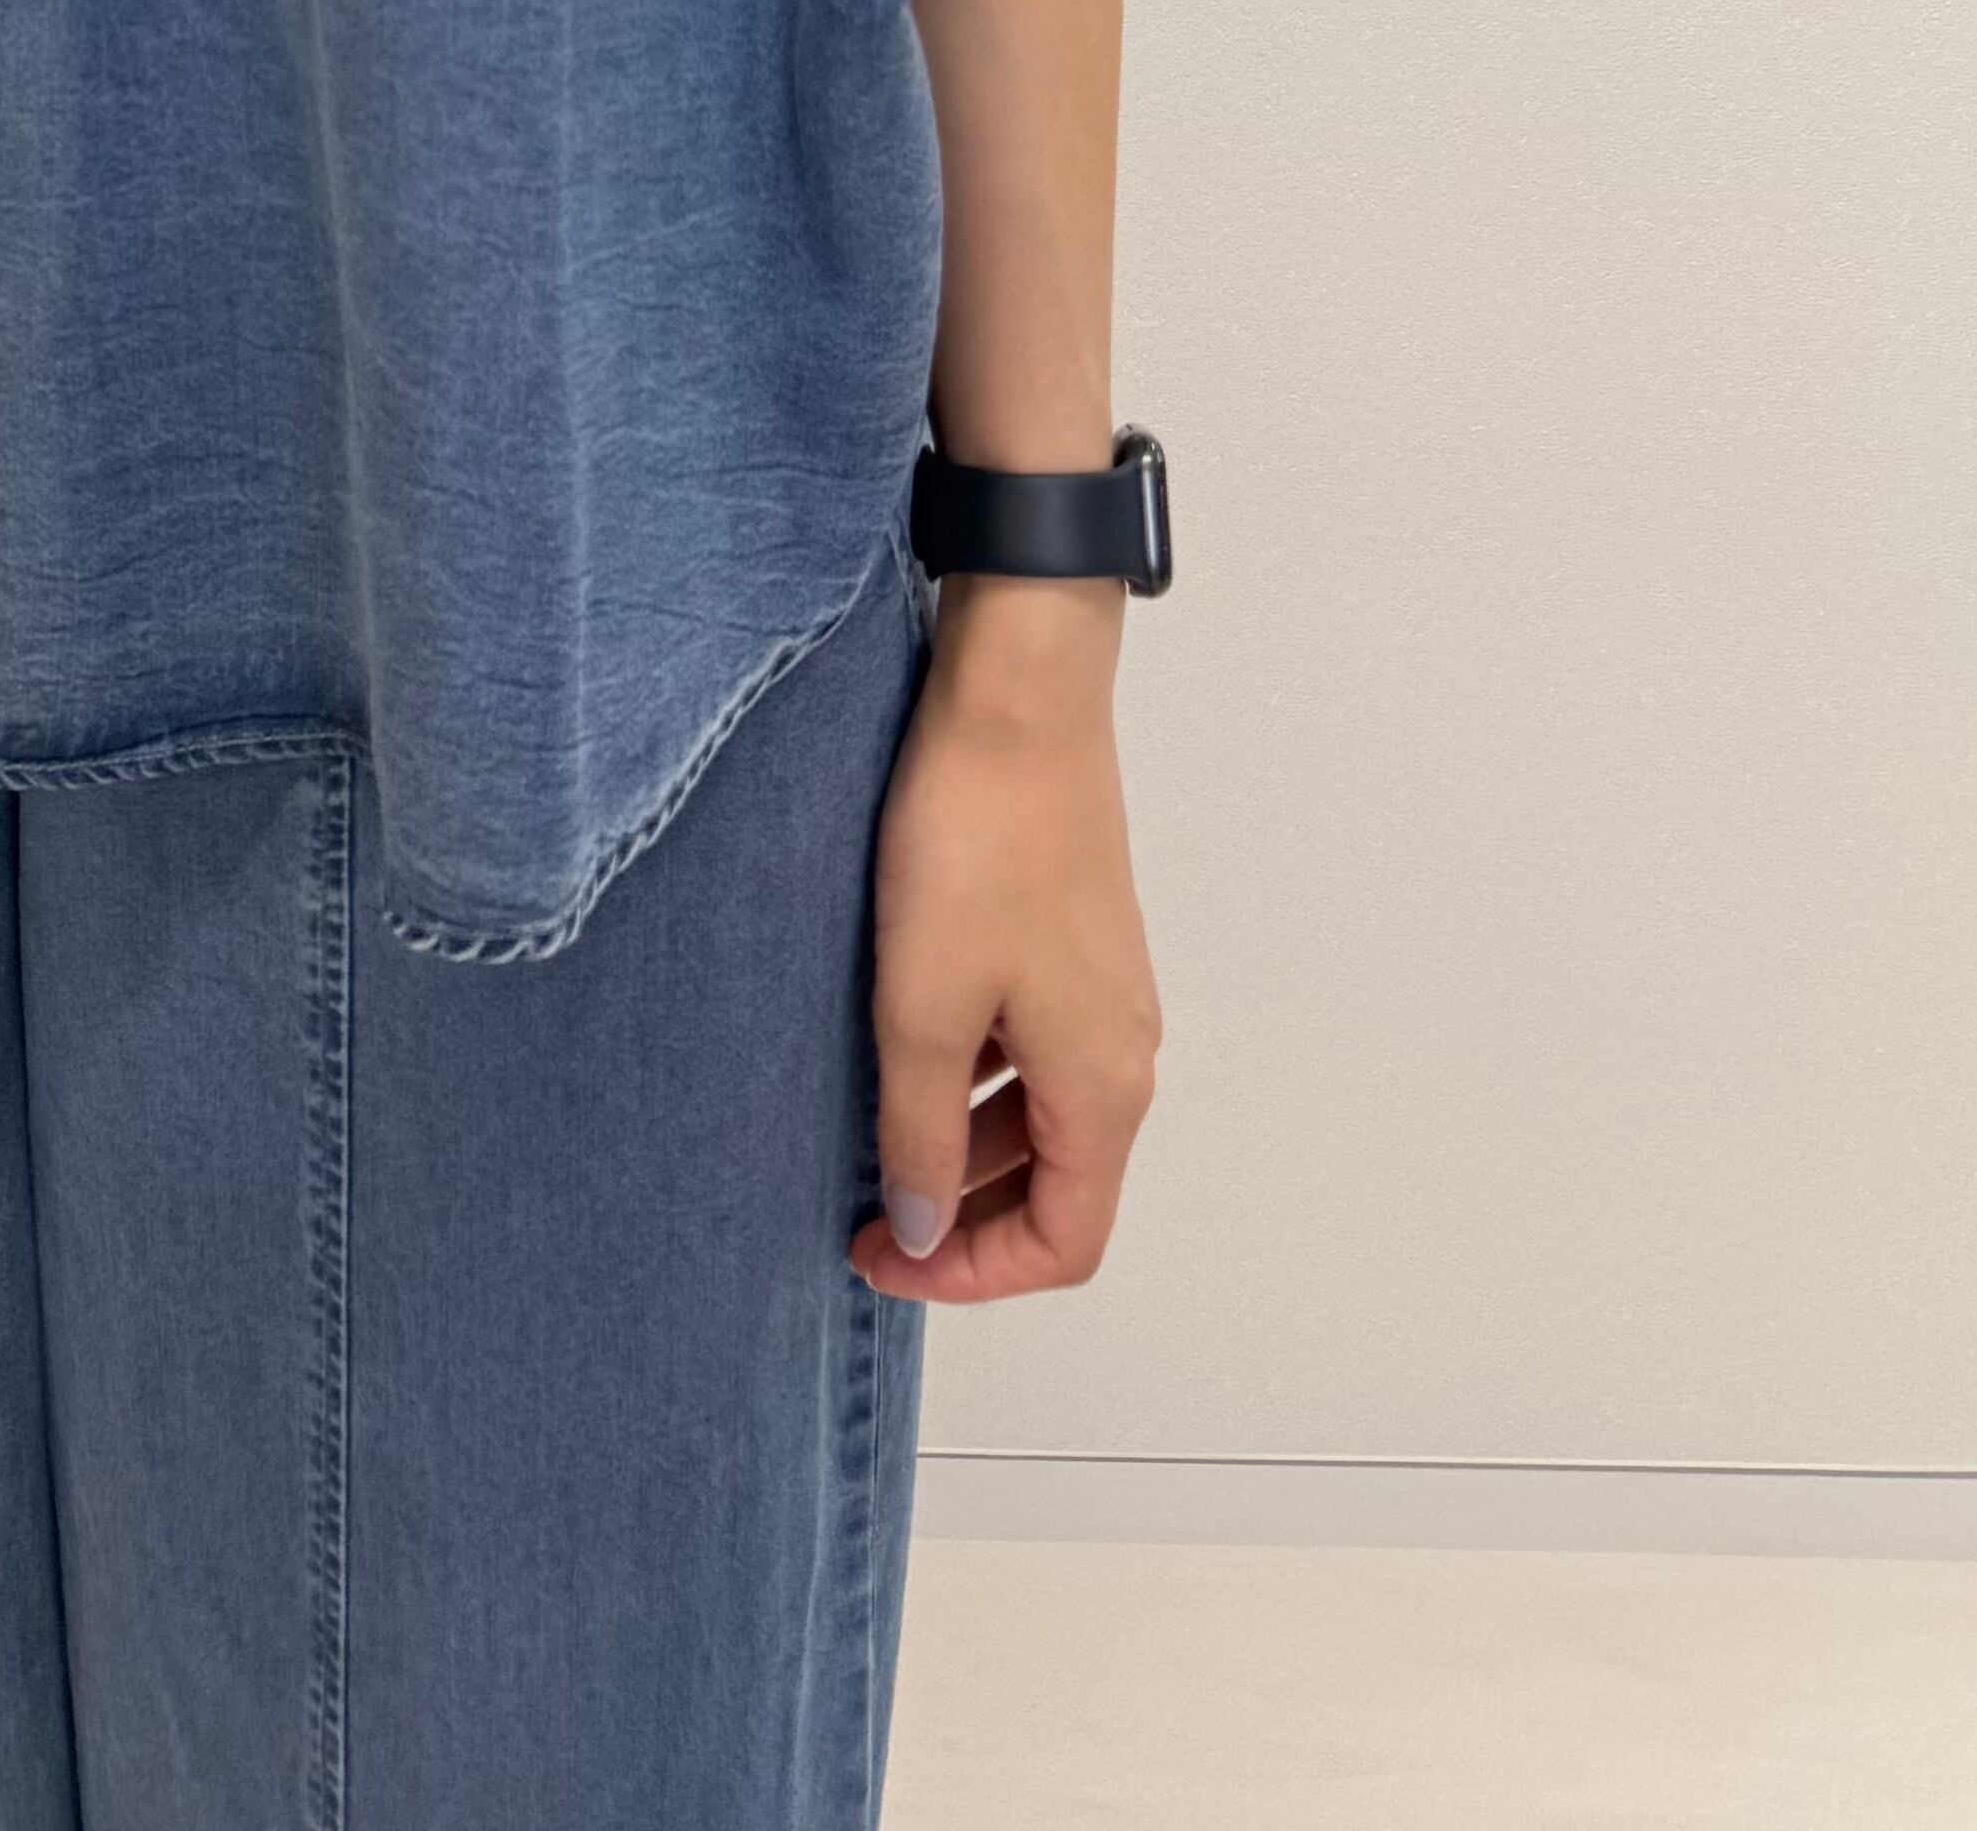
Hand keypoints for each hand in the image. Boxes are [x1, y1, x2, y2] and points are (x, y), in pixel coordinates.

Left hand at [849, 575, 1159, 1302]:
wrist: (1018, 702)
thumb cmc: (974, 844)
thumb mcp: (922, 1004)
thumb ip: (919, 1131)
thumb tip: (925, 1228)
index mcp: (1104, 1086)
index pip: (1065, 1242)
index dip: (972, 1275)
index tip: (877, 1255)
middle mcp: (1121, 1051)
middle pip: (1057, 1188)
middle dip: (962, 1219)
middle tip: (855, 1209)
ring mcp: (1101, 994)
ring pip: (1039, 1119)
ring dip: (961, 1148)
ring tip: (862, 1135)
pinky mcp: (1071, 941)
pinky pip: (1029, 1052)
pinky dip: (970, 1081)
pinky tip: (897, 1050)